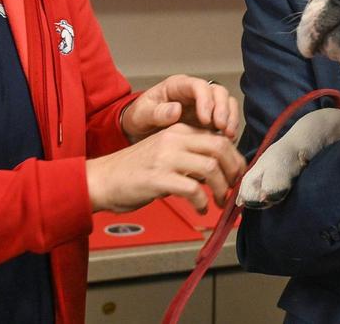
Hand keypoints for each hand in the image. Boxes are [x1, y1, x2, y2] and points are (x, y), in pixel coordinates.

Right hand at [86, 122, 245, 213]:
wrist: (101, 179)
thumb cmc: (135, 171)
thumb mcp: (166, 154)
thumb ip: (190, 156)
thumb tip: (220, 171)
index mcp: (179, 130)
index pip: (219, 138)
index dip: (235, 158)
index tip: (238, 175)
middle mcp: (174, 139)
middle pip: (220, 148)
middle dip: (234, 171)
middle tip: (234, 189)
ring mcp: (166, 157)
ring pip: (210, 167)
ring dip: (221, 188)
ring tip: (219, 202)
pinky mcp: (158, 178)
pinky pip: (192, 189)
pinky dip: (202, 202)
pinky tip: (201, 209)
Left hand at [120, 74, 240, 142]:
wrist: (140, 132)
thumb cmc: (140, 118)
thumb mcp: (141, 114)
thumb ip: (157, 112)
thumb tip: (176, 110)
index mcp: (178, 86)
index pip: (199, 86)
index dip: (206, 101)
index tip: (205, 119)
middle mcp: (195, 93)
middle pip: (218, 92)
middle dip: (223, 109)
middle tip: (222, 127)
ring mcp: (204, 105)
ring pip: (227, 103)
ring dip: (230, 118)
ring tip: (228, 135)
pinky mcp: (210, 119)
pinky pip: (226, 119)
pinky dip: (230, 128)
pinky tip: (227, 141)